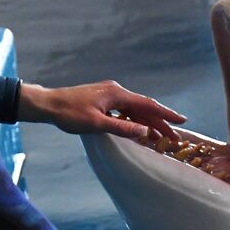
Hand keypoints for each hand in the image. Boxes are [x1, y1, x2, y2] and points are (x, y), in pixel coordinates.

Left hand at [17, 80, 186, 140]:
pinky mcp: (102, 100)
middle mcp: (116, 91)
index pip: (148, 105)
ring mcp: (109, 95)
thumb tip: (145, 132)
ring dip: (147, 123)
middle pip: (144, 108)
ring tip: (160, 138)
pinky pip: (125, 111)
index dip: (166, 114)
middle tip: (175, 137)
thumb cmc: (69, 114)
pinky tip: (138, 131)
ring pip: (134, 110)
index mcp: (117, 94)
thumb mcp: (97, 124)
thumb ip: (123, 128)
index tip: (182, 120)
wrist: (48, 104)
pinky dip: (134, 121)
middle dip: (160, 122)